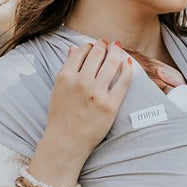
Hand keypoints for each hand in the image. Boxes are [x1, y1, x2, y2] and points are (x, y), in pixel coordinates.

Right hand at [42, 39, 133, 159]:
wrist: (66, 142)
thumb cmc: (61, 116)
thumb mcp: (57, 89)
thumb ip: (67, 68)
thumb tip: (74, 48)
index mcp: (66, 77)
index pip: (81, 52)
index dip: (89, 45)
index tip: (93, 45)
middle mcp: (81, 82)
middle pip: (97, 54)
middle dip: (104, 46)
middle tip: (108, 44)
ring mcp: (97, 93)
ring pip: (112, 63)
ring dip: (116, 53)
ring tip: (118, 49)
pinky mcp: (111, 105)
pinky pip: (124, 81)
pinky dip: (127, 69)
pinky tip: (128, 63)